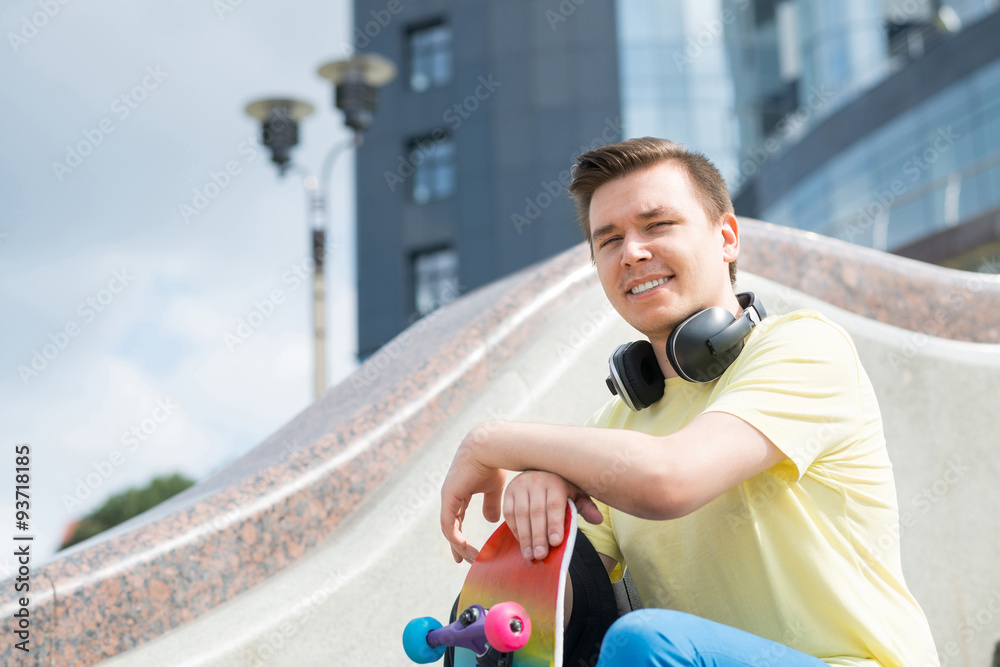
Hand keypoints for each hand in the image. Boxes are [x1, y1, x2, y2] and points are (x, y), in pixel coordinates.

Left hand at [440, 436, 506, 563]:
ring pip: (449, 529)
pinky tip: (463, 547)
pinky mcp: (449, 497)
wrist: (489, 447)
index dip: (461, 536)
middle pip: (450, 528)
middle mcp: (451, 497)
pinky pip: (448, 524)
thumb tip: (492, 520)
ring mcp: (448, 497)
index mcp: (460, 494)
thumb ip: (491, 504)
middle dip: (457, 546)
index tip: (468, 552)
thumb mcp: (493, 488)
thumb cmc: (493, 463)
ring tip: (470, 558)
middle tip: (463, 561)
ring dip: (458, 545)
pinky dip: (455, 538)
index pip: (457, 520)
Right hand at [503, 471, 602, 561]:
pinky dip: (515, 529)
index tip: (556, 543)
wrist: (538, 467)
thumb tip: (598, 520)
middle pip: (536, 512)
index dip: (555, 524)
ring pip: (521, 514)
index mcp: (555, 481)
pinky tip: (521, 543)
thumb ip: (585, 507)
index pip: (554, 505)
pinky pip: (509, 513)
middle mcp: (536, 480)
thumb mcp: (576, 492)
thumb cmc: (561, 485)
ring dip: (525, 537)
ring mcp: (520, 485)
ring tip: (529, 555)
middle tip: (541, 555)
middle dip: (539, 536)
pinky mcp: (508, 492)